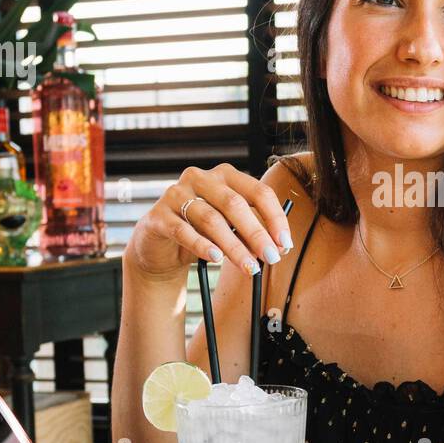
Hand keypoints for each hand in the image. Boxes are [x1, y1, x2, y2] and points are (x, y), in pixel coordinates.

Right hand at [124, 163, 293, 280]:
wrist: (159, 246)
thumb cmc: (201, 233)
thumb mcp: (230, 228)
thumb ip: (251, 232)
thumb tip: (279, 247)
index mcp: (225, 176)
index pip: (258, 191)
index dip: (275, 218)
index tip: (285, 243)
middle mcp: (201, 178)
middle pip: (235, 204)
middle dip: (257, 234)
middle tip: (271, 258)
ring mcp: (176, 194)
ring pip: (211, 219)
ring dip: (234, 246)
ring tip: (249, 267)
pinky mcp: (158, 216)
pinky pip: (183, 231)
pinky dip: (202, 245)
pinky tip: (216, 258)